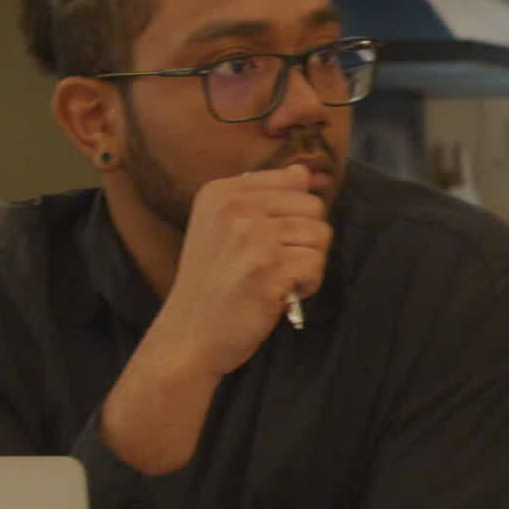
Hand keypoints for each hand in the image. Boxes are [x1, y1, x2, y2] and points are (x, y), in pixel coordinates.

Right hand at [146, 165, 334, 380]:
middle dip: (305, 239)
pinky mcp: (269, 269)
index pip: (294, 180)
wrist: (188, 337)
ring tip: (276, 279)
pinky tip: (279, 295)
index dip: (292, 215)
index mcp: (221, 192)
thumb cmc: (211, 285)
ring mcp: (252, 237)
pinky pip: (317, 265)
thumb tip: (303, 171)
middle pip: (313, 207)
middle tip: (274, 264)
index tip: (266, 240)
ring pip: (320, 236)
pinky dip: (307, 285)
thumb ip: (261, 197)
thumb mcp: (221, 229)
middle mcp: (235, 207)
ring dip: (307, 264)